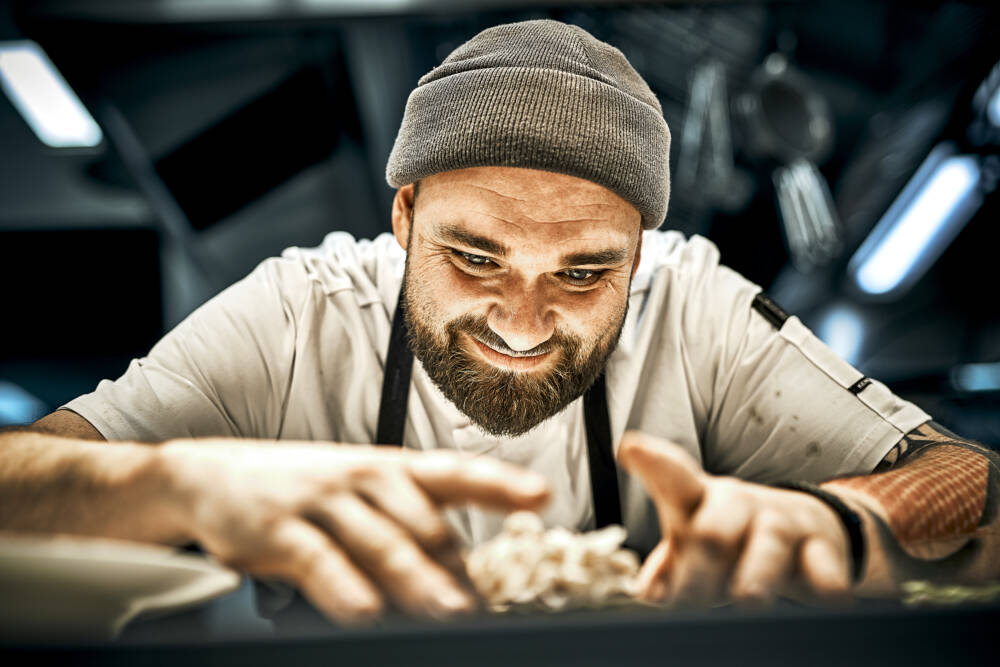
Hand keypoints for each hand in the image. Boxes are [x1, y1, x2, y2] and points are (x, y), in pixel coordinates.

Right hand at [158, 440, 549, 623]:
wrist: (212, 475)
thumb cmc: (303, 489)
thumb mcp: (361, 496)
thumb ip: (409, 530)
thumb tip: (460, 579)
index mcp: (391, 468)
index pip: (455, 472)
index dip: (500, 482)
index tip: (542, 496)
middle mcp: (364, 477)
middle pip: (424, 521)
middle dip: (458, 567)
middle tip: (484, 606)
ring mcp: (323, 500)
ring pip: (381, 542)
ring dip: (418, 580)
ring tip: (450, 611)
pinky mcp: (280, 528)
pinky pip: (320, 560)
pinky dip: (344, 587)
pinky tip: (365, 610)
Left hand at [617, 431, 851, 605]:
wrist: (813, 532)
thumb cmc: (737, 538)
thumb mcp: (697, 543)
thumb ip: (669, 563)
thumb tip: (648, 589)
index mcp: (701, 500)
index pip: (673, 478)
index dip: (653, 463)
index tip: (631, 448)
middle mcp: (738, 505)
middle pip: (712, 530)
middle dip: (698, 568)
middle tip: (687, 599)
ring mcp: (780, 524)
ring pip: (766, 545)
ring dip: (755, 576)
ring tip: (749, 599)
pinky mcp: (820, 548)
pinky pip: (824, 565)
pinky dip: (827, 583)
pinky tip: (829, 598)